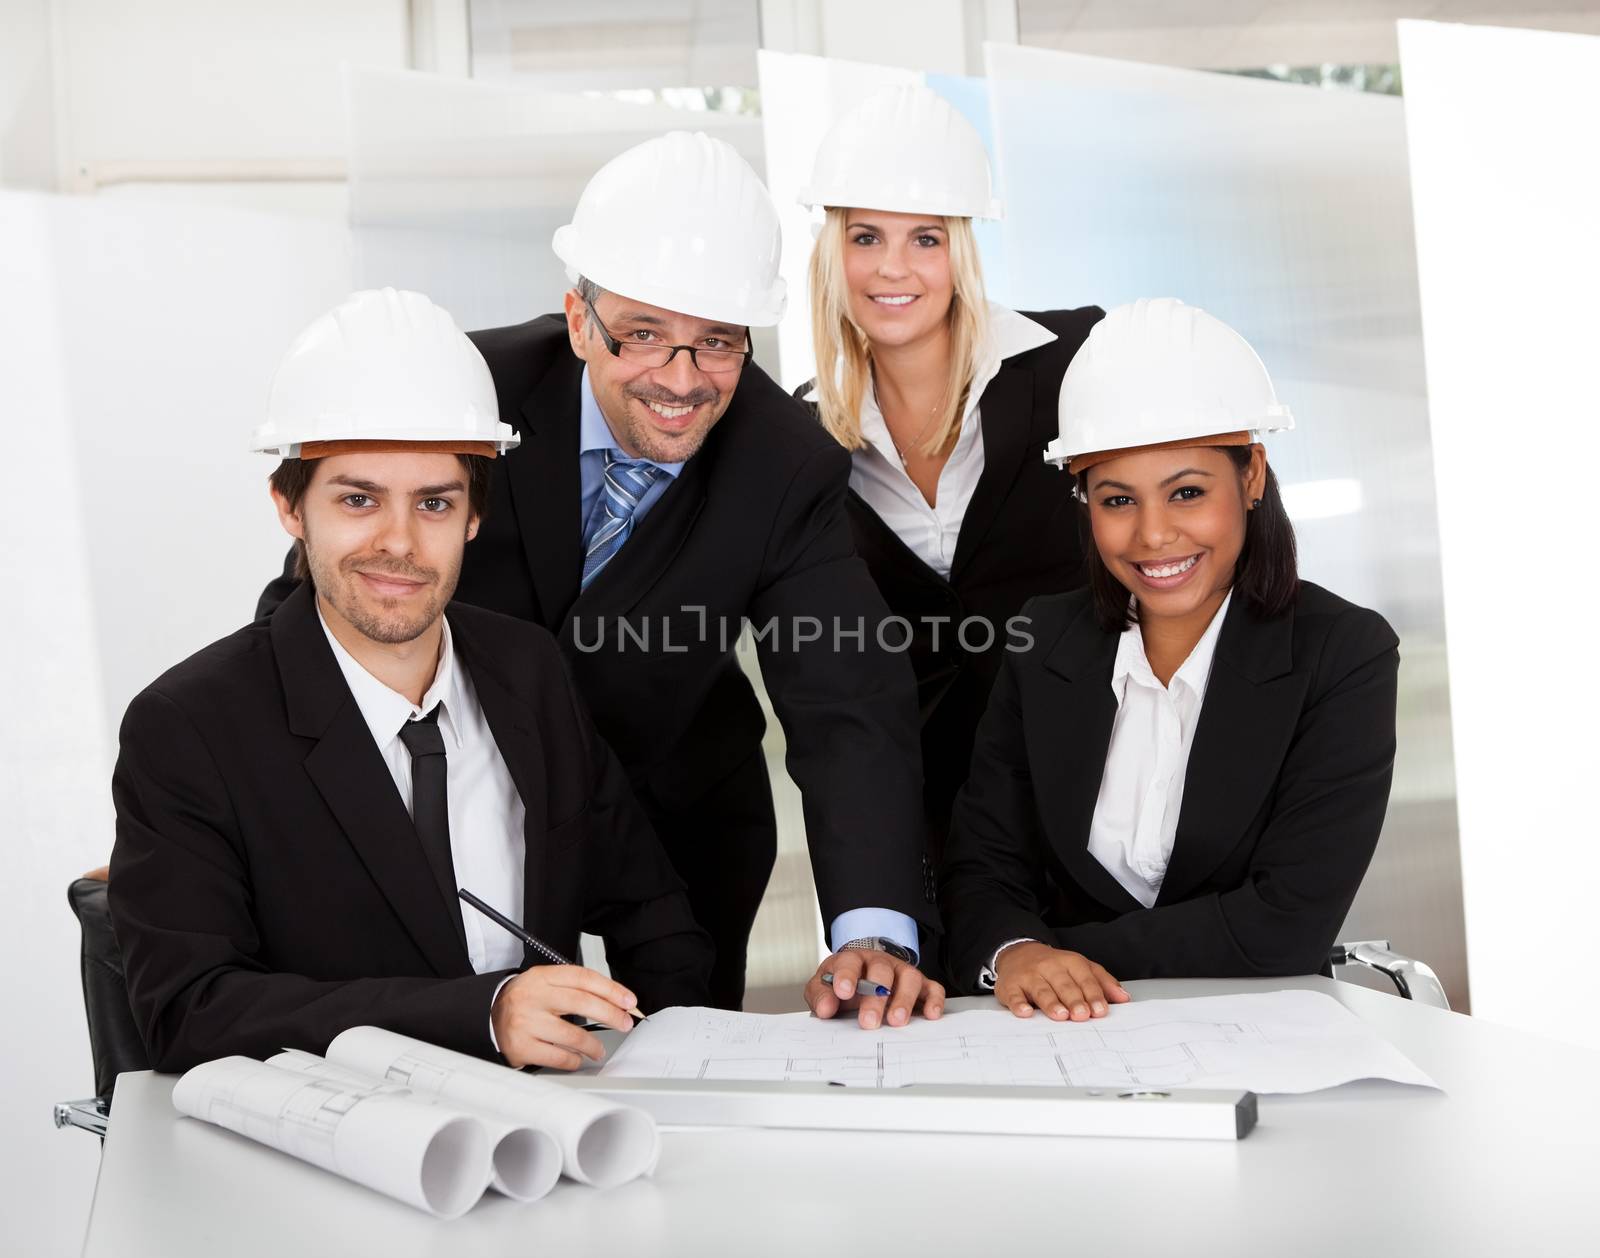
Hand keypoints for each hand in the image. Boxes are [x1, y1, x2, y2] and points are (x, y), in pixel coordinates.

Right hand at [491, 965, 636, 1069]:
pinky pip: (558, 1057)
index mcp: (543, 977)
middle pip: (582, 1002)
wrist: (489, 1015)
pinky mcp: (522, 1047)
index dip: (611, 989)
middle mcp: (533, 997)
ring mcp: (526, 1023)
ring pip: (573, 1035)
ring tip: (599, 1049)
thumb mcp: (546, 983)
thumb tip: (616, 1003)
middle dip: (610, 1014)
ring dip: (593, 1045)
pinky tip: (577, 1058)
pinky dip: (573, 1060)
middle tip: (625, 1023)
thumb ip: (577, 988)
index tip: (629, 1001)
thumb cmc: (526, 1000)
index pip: (583, 978)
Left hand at [804, 949, 943, 1028]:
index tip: (843, 992)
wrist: (861, 975)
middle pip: (881, 971)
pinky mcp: (920, 986)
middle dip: (875, 997)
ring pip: (909, 977)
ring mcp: (901, 972)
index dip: (847, 976)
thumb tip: (825, 1009)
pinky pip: (933, 989)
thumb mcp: (823, 986)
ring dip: (904, 999)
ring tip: (897, 1021)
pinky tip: (931, 1015)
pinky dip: (934, 1000)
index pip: (849, 962)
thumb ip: (821, 996)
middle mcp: (880, 963)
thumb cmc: (843, 984)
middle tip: (868, 1021)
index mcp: (853, 960)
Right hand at [993, 943, 1129, 1020]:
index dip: (1093, 995)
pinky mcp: (1010, 986)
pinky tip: (1025, 1012)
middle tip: (1082, 1015)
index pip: (1084, 978)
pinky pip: (1014, 995)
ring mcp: (1029, 976)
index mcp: (1070, 962)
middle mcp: (1049, 967)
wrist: (1018, 952)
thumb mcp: (1080, 968)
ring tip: (1060, 1015)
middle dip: (1074, 1000)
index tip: (1100, 1010)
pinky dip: (1018, 1004)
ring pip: (1041, 990)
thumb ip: (1102, 982)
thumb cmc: (1054, 967)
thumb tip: (1123, 998)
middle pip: (1064, 984)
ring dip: (1051, 1003)